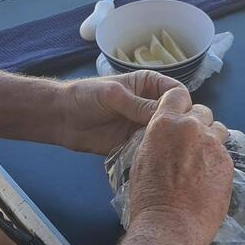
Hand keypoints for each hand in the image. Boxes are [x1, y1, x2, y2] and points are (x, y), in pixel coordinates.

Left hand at [58, 70, 185, 154]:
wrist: (62, 118)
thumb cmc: (86, 96)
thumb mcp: (114, 96)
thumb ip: (139, 105)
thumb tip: (167, 115)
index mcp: (150, 85)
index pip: (177, 92)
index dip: (182, 104)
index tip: (179, 118)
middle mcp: (151, 105)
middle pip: (175, 116)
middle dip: (177, 127)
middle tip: (174, 140)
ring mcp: (143, 126)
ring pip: (165, 135)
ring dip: (165, 143)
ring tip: (164, 152)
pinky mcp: (135, 144)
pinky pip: (150, 150)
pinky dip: (152, 154)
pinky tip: (152, 159)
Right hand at [127, 86, 232, 244]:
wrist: (170, 226)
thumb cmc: (148, 197)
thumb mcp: (142, 159)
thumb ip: (157, 139)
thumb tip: (166, 137)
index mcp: (165, 123)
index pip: (177, 94)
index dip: (179, 105)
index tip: (179, 117)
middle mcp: (192, 127)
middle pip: (202, 112)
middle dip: (197, 124)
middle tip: (190, 145)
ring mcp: (213, 144)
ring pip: (218, 129)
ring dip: (211, 139)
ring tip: (202, 160)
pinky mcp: (228, 162)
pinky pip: (224, 153)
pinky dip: (217, 161)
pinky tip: (208, 178)